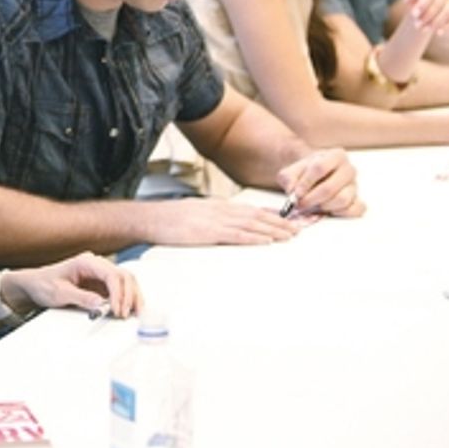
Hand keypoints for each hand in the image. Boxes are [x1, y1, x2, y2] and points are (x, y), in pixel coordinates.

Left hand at [2, 252, 141, 318]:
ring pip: (126, 282)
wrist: (34, 285)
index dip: (118, 293)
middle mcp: (96, 265)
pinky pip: (120, 290)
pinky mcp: (101, 285)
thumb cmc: (43, 284)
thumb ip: (81, 298)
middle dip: (129, 296)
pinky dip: (127, 299)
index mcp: (86, 262)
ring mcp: (100, 274)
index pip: (112, 274)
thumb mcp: (59, 293)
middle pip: (123, 276)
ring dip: (131, 297)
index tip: (117, 309)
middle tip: (125, 314)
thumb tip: (101, 304)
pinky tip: (129, 310)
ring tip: (132, 314)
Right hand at [144, 196, 300, 245]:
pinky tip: (265, 241)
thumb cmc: (170, 219)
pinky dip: (254, 237)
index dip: (272, 215)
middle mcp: (221, 210)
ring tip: (289, 236)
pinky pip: (236, 235)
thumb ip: (215, 219)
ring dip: (272, 230)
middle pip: (256, 215)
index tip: (288, 221)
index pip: (251, 210)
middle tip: (298, 230)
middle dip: (279, 222)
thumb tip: (230, 227)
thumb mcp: (197, 214)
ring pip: (251, 224)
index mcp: (219, 206)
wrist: (151, 218)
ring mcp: (215, 220)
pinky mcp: (208, 232)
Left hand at [275, 148, 363, 218]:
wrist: (313, 178)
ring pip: (342, 200)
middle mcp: (349, 169)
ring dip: (324, 206)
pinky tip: (329, 210)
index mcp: (336, 155)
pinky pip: (356, 210)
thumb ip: (288, 178)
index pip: (320, 167)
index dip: (305, 183)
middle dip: (311, 199)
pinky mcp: (357, 200)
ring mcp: (355, 185)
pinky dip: (341, 213)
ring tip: (313, 205)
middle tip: (300, 204)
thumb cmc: (304, 173)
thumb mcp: (291, 171)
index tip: (296, 193)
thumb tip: (291, 190)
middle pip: (330, 187)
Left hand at [404, 0, 448, 33]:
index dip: (423, 3)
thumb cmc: (415, 4)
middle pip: (440, 1)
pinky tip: (438, 33)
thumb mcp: (409, 1)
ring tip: (423, 30)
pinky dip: (446, 27)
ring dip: (435, 22)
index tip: (414, 14)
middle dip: (429, 15)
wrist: (421, 12)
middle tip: (417, 25)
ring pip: (447, 11)